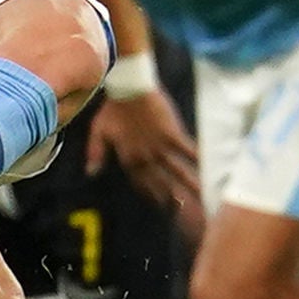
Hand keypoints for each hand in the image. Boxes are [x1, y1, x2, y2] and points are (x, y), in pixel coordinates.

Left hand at [84, 86, 198, 215]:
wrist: (129, 87)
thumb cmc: (112, 109)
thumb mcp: (98, 131)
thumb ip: (95, 153)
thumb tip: (90, 173)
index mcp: (128, 157)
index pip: (140, 182)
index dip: (149, 194)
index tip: (160, 205)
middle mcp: (145, 156)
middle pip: (160, 182)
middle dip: (171, 197)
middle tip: (183, 211)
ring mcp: (159, 146)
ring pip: (176, 170)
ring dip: (188, 185)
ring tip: (201, 198)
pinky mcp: (172, 134)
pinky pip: (187, 149)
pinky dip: (197, 159)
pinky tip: (208, 169)